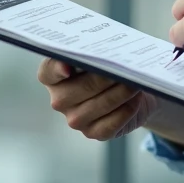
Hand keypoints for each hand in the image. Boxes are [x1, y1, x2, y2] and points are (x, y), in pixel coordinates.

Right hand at [37, 57, 159, 140]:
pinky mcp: (93, 132)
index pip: (48, 73)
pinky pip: (109, 125)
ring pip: (98, 106)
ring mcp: (75, 119)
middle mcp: (61, 99)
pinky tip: (136, 101)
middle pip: (79, 88)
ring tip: (135, 83)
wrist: (133, 90)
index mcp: (56, 76)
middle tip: (123, 68)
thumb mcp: (103, 54)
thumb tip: (107, 52)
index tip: (68, 66)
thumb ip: (97, 50)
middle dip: (103, 78)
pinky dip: (125, 111)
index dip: (56, 69)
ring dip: (119, 94)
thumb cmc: (113, 67)